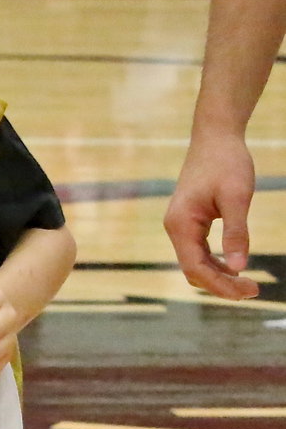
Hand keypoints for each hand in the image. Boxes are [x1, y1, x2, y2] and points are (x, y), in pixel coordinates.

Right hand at [164, 134, 258, 299]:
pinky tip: (236, 267)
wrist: (215, 137)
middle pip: (194, 270)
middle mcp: (175, 228)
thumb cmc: (226, 162)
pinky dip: (217, 263)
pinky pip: (199, 252)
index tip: (247, 292)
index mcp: (180, 224)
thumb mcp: (237, 197)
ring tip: (248, 284)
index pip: (195, 267)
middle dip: (221, 285)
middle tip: (254, 291)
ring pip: (196, 263)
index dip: (219, 285)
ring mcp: (181, 226)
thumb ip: (237, 233)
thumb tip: (240, 268)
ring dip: (219, 276)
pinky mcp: (189, 222)